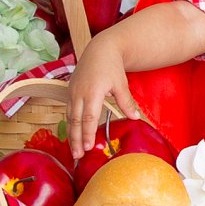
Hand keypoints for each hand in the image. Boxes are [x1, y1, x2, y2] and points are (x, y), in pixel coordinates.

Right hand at [66, 33, 141, 158]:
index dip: (87, 133)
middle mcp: (79, 93)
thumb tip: (135, 118)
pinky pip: (68, 110)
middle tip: (78, 156)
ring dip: (71, 134)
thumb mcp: (121, 83)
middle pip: (75, 121)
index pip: (88, 117)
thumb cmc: (111, 66)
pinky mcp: (70, 91)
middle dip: (76, 139)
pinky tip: (72, 134)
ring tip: (74, 151)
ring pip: (69, 117)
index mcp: (93, 92)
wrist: (100, 49)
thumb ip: (126, 102)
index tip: (87, 148)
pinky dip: (70, 124)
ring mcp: (72, 92)